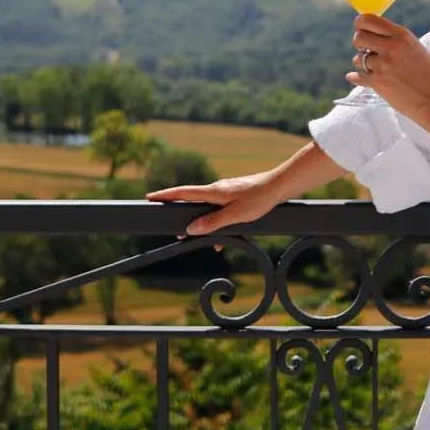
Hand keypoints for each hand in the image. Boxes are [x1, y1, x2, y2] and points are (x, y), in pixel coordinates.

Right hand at [145, 172, 285, 236]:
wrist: (280, 186)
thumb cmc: (259, 199)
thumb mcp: (235, 215)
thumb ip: (212, 223)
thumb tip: (190, 229)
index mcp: (213, 191)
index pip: (183, 192)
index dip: (165, 195)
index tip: (149, 197)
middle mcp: (217, 189)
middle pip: (193, 202)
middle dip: (182, 215)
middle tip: (174, 230)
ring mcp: (226, 192)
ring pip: (208, 209)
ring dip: (204, 224)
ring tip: (204, 243)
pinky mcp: (236, 195)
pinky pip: (220, 210)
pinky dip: (217, 222)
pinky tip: (224, 239)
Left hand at [348, 14, 429, 139]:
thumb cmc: (426, 73)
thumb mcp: (413, 47)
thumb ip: (393, 39)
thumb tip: (368, 32)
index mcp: (401, 35)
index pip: (368, 19)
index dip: (360, 23)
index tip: (361, 28)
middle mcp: (391, 47)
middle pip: (358, 36)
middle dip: (360, 42)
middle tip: (367, 49)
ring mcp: (383, 65)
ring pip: (357, 58)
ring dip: (363, 63)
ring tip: (377, 68)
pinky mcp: (377, 82)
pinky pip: (356, 76)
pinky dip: (357, 77)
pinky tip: (358, 77)